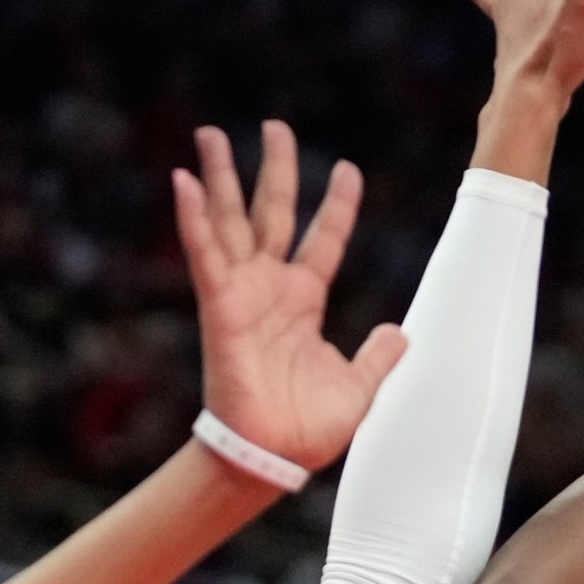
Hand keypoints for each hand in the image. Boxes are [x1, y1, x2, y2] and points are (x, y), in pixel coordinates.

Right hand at [173, 122, 405, 471]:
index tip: (347, 169)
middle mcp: (271, 288)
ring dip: (221, 177)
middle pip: (272, 213)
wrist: (274, 457)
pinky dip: (192, 218)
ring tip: (212, 134)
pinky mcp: (220, 306)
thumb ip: (378, 356)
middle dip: (274, 168)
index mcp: (305, 301)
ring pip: (232, 221)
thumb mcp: (360, 386)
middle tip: (273, 126)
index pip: (324, 239)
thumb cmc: (308, 429)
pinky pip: (205, 254)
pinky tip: (182, 180)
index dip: (337, 205)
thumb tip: (401, 331)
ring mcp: (243, 293)